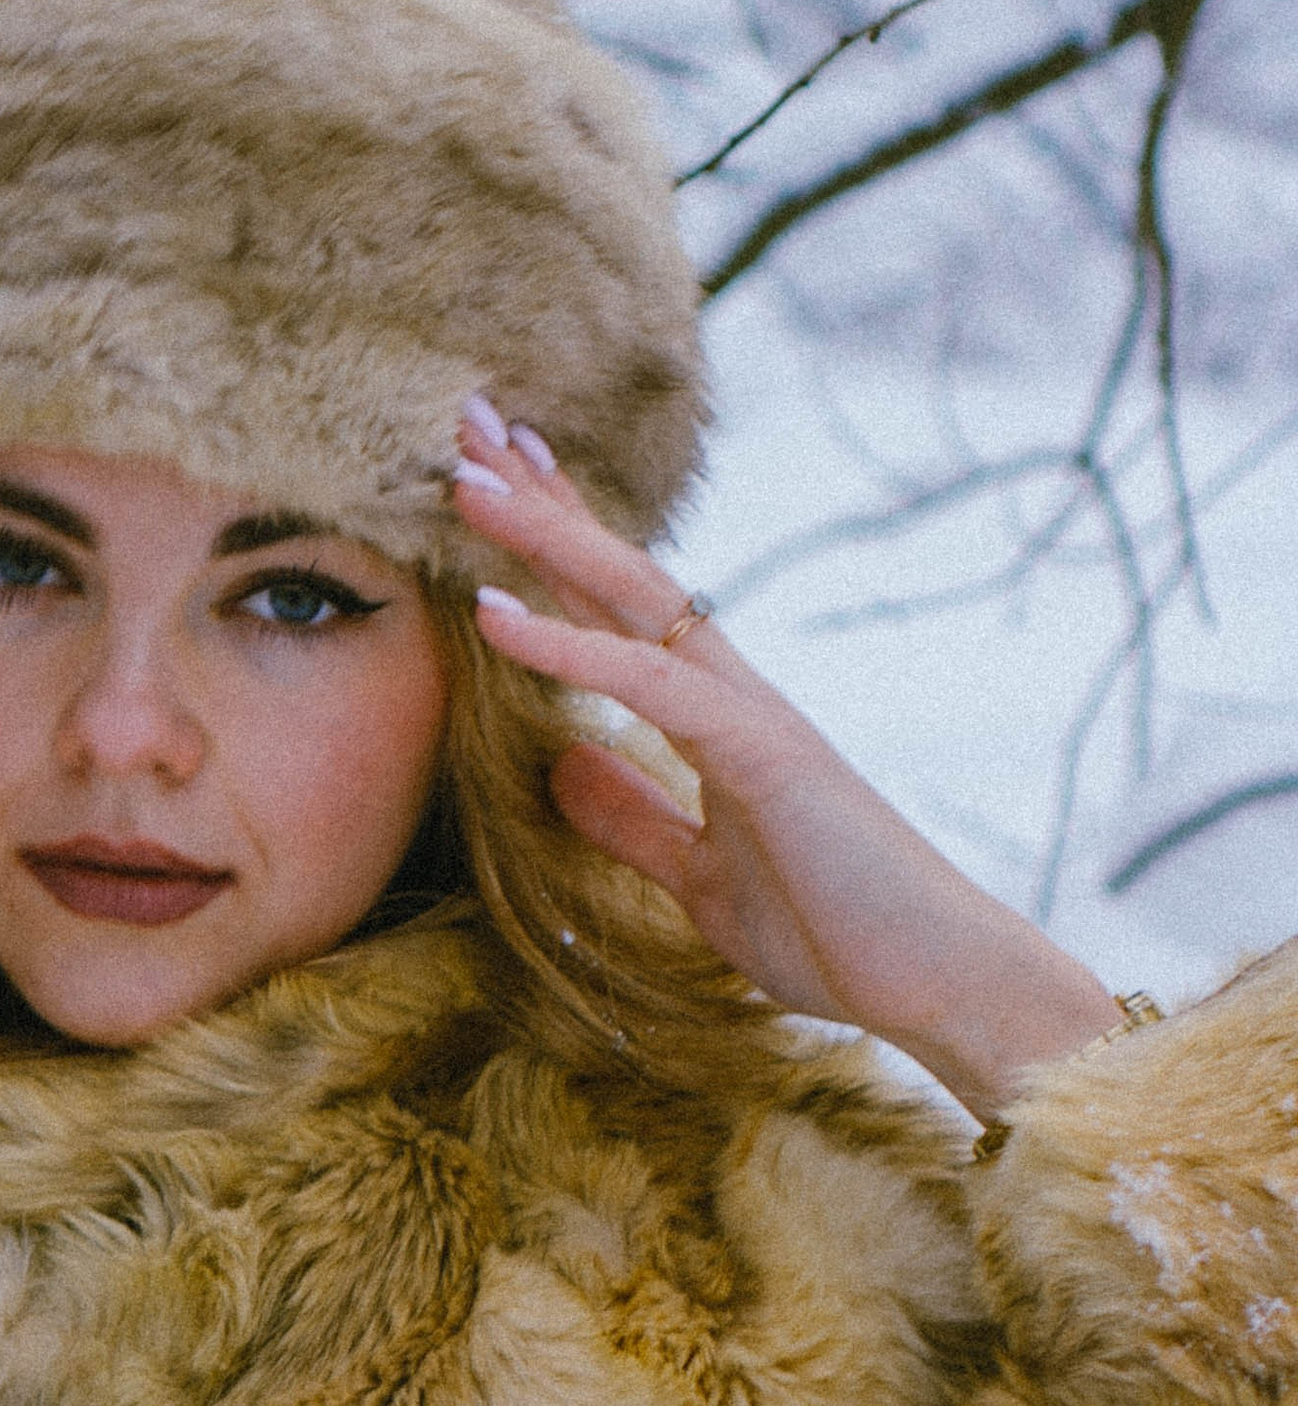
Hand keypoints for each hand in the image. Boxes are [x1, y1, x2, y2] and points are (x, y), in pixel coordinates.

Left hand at [450, 406, 1124, 1120]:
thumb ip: (632, 819)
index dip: (555, 542)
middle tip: (467, 420)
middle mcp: (730, 693)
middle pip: (617, 572)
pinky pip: (647, 685)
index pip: (619, 608)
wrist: (940, 985)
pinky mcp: (761, 751)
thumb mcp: (698, 878)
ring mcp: (749, 713)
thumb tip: (561, 763)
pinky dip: (567, 648)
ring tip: (464, 476)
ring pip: (631, 599)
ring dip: (543, 535)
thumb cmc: (836, 933)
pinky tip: (495, 614)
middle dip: (541, 497)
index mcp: (715, 717)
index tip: (494, 477)